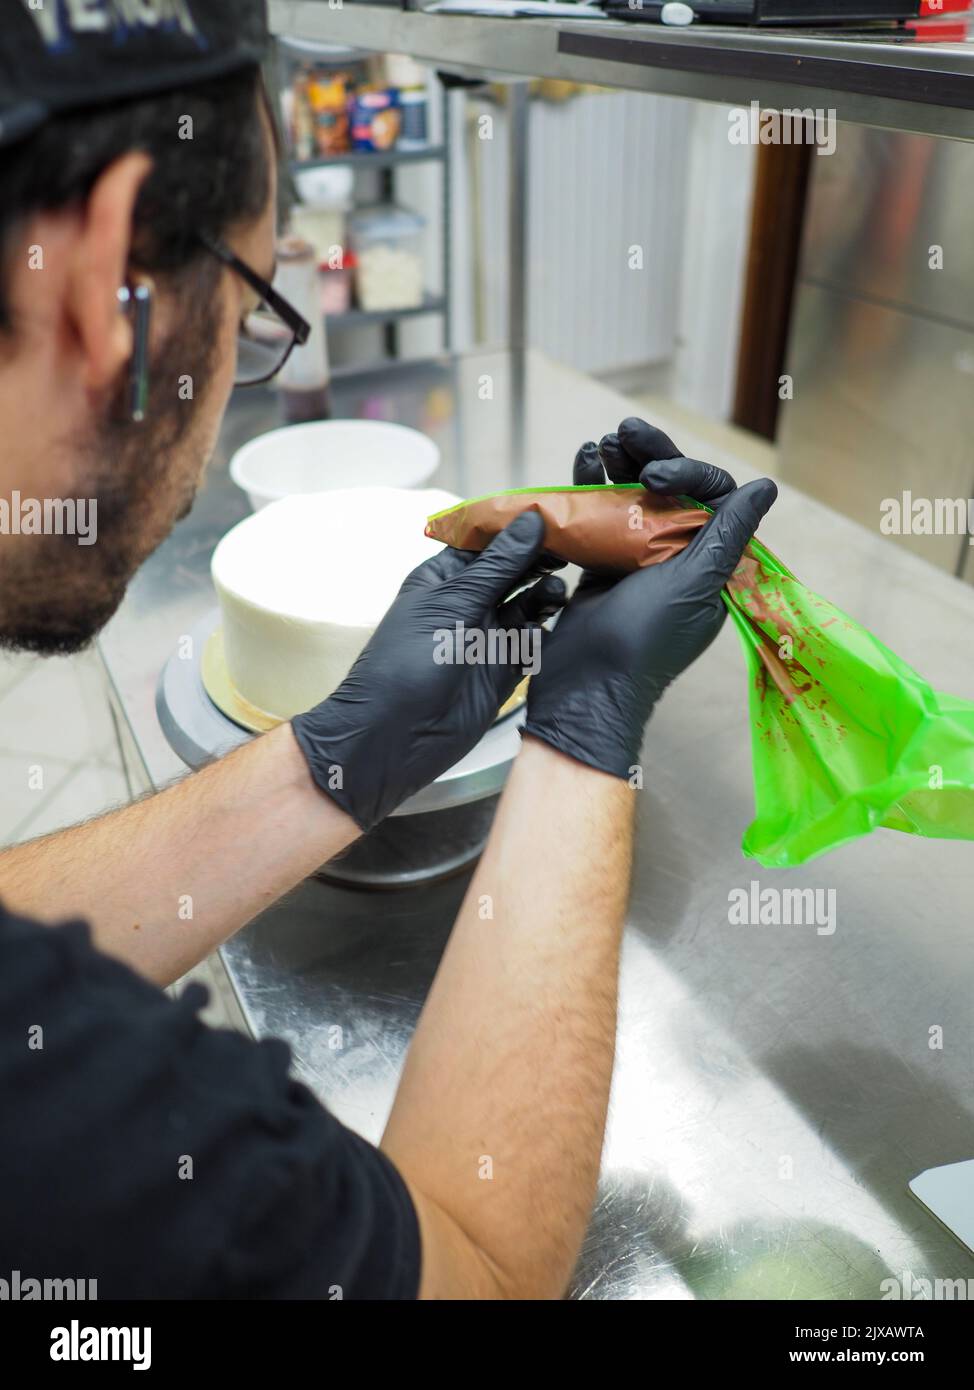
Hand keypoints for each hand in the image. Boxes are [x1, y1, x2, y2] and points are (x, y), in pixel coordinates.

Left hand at [292, 512, 565, 830]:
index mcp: (443, 579)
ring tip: (558, 592)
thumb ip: (498, 565)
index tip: (555, 515)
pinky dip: (546, 631)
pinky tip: (556, 622)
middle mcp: (466, 604)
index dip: (519, 528)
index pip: (487, 541)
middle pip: (512, 571)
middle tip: (574, 550)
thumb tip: (530, 521)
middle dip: (541, 559)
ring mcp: (484, 637)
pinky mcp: (501, 669)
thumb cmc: (408, 664)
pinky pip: (532, 642)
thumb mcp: (454, 604)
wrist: (395, 737)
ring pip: (527, 605)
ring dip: (545, 595)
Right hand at [523, 416, 776, 777]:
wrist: (587, 684)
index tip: (655, 478)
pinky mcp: (603, 565)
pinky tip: (584, 462)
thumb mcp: (694, 584)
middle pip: (671, 491)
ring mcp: (638, 561)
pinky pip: (604, 518)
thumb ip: (728, 535)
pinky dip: (593, 489)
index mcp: (711, 565)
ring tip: (601, 444)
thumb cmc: (645, 640)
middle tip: (624, 431)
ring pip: (635, 499)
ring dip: (619, 466)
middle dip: (649, 457)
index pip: (712, 499)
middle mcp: (679, 558)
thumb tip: (766, 488)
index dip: (687, 476)